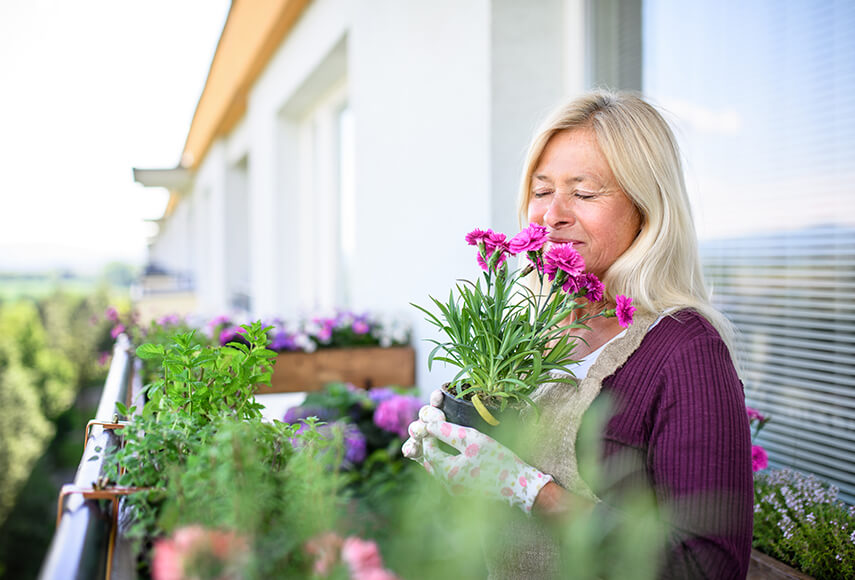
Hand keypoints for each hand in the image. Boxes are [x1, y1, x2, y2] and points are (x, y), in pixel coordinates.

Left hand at [402, 394, 552, 513]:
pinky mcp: (464, 491)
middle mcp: (447, 484)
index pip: (428, 449)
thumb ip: (449, 432)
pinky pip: (447, 475)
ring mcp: (455, 490)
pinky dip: (446, 462)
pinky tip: (455, 451)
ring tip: (445, 436)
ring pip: (437, 469)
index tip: (435, 420)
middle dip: (432, 443)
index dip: (429, 433)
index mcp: (447, 472)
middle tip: (438, 427)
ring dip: (438, 453)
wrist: (519, 484)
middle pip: (430, 460)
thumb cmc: (499, 461)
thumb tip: (429, 425)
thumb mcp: (474, 440)